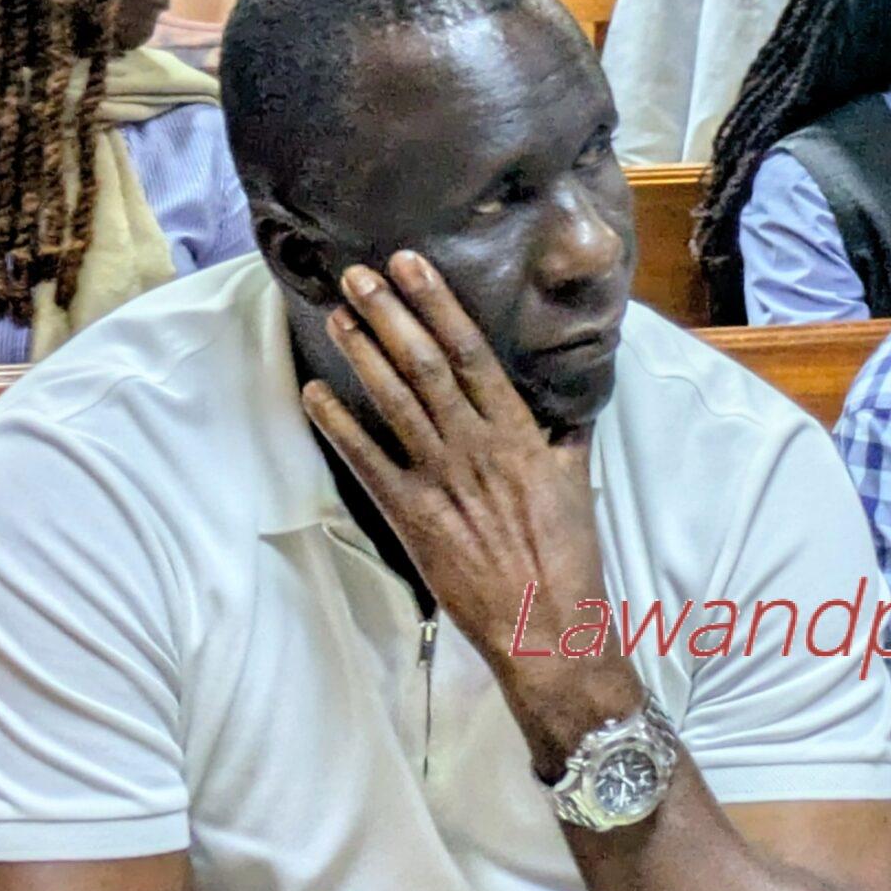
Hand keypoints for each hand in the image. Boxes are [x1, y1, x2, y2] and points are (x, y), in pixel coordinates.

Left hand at [301, 253, 641, 770]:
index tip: (412, 265)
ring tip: (339, 313)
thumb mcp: (576, 487)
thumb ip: (562, 441)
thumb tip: (563, 407)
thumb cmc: (567, 558)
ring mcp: (441, 480)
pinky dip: (339, 424)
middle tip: (357, 273)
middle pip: (426, 365)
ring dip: (363, 354)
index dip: (439, 305)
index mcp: (520, 435)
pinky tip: (314, 392)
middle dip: (390, 314)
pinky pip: (367, 461)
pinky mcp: (412, 516)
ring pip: (395, 402)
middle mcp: (477, 448)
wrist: (548, 625)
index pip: (474, 353)